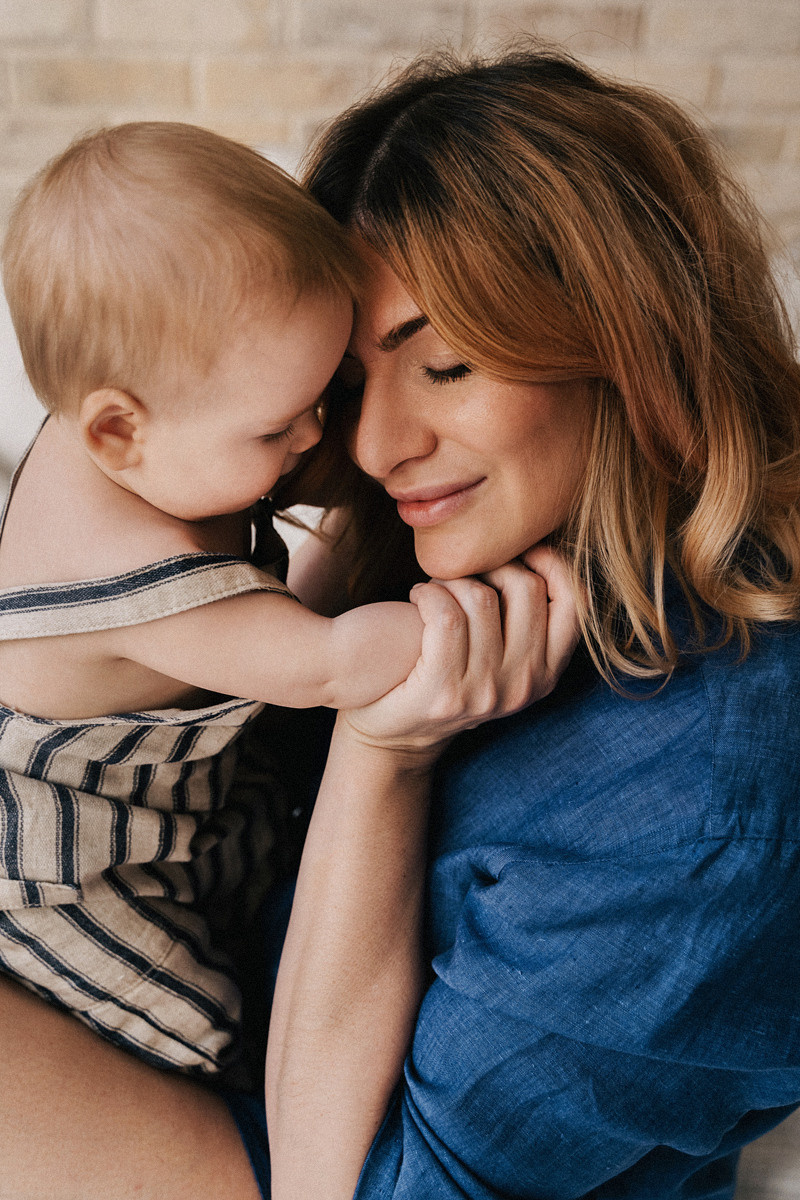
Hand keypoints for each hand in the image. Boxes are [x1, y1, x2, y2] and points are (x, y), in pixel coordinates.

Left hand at [340, 545, 578, 763]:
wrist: (395, 738)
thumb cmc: (448, 677)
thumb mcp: (502, 660)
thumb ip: (526, 619)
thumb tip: (533, 546)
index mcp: (547, 673)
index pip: (575, 603)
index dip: (553, 564)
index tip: (521, 553)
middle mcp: (524, 685)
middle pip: (526, 588)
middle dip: (491, 566)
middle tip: (464, 574)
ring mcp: (487, 693)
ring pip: (481, 598)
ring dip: (451, 580)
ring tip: (436, 588)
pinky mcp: (445, 693)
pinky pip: (446, 616)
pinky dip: (428, 594)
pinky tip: (418, 597)